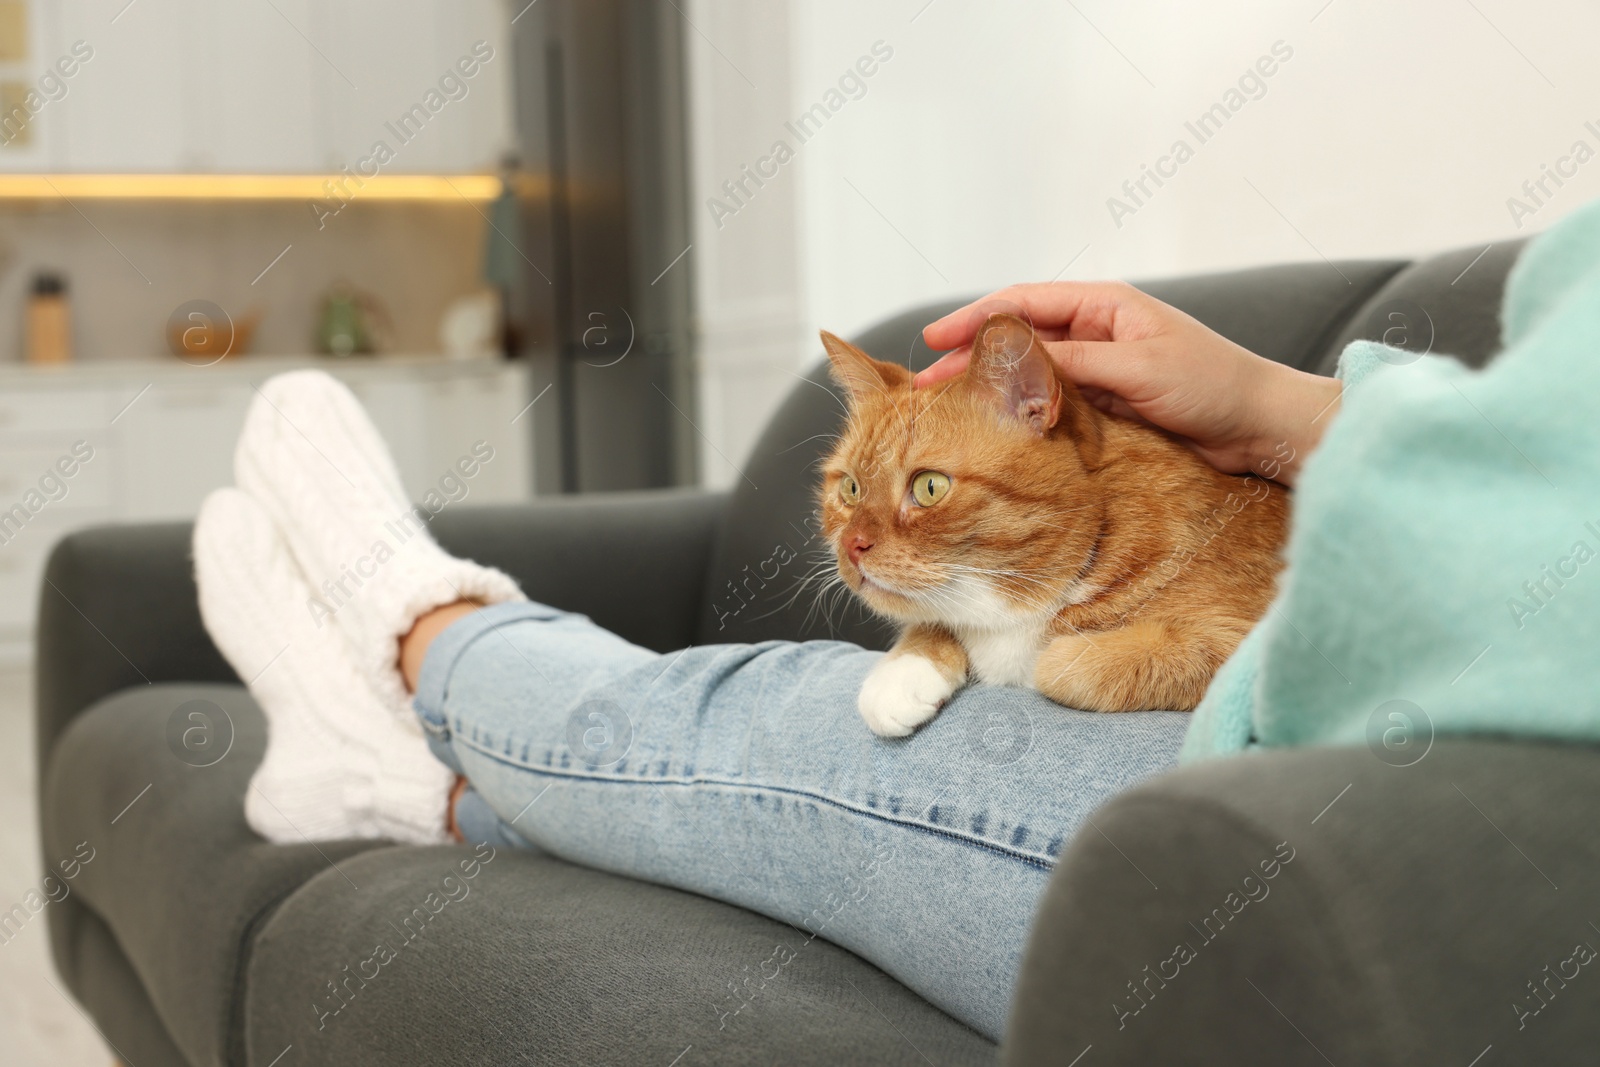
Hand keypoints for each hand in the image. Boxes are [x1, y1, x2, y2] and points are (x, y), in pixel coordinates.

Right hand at [917, 282, 1341, 485]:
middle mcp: (1096, 331)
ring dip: (991, 389)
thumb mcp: (1137, 369)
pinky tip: (995, 429)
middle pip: (1017, 340)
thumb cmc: (1211, 383)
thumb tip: (1015, 361)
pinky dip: (1020, 412)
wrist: (1257, 424)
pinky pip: (1051, 403)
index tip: (934, 338)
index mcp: (1104, 305)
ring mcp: (1100, 368)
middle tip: (926, 388)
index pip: (1022, 303)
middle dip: (970, 360)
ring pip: (1029, 374)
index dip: (974, 319)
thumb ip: (1074, 363)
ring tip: (949, 411)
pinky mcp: (1107, 403)